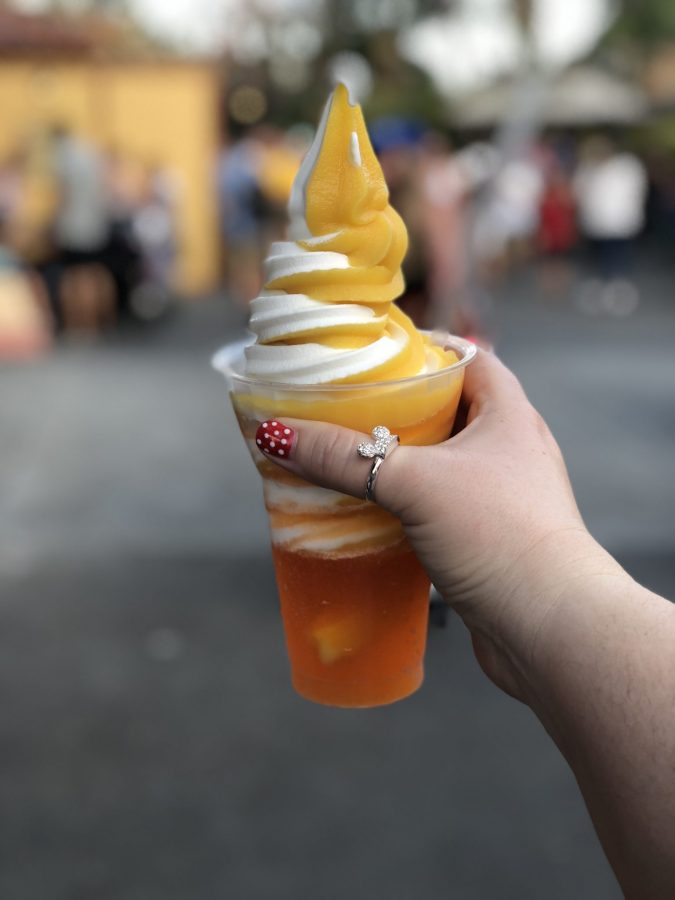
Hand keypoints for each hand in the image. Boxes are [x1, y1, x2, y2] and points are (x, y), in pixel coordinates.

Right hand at [256, 350, 606, 698]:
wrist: (548, 626)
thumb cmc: (497, 535)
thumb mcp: (413, 484)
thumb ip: (344, 459)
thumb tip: (277, 436)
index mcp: (509, 415)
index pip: (470, 358)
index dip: (428, 349)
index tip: (381, 355)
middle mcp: (514, 450)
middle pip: (452, 411)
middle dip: (404, 409)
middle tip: (353, 409)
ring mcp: (507, 497)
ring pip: (446, 464)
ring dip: (405, 462)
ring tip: (354, 460)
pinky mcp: (493, 539)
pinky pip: (445, 507)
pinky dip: (412, 506)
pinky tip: (376, 515)